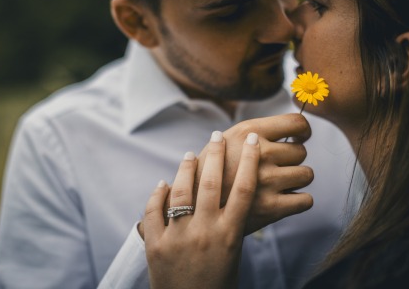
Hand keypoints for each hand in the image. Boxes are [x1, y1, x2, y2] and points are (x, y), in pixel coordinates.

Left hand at [144, 131, 259, 288]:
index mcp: (229, 235)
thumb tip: (234, 199)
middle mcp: (205, 231)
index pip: (245, 189)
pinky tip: (163, 182)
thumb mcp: (233, 256)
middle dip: (217, 154)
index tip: (254, 141)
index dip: (250, 161)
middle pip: (214, 182)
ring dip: (187, 168)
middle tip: (219, 135)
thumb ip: (232, 227)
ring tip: (192, 153)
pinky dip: (158, 193)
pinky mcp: (156, 244)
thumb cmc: (217, 285)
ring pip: (182, 191)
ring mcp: (178, 236)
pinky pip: (154, 210)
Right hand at [197, 113, 313, 233]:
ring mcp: (266, 181)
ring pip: (306, 174)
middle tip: (275, 167)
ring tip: (278, 183)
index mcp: (249, 132)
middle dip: (292, 159)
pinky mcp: (271, 208)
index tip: (299, 138)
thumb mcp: (223, 140)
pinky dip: (299, 200)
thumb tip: (294, 126)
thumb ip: (255, 132)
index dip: (303, 130)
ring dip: (296, 179)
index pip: (297, 122)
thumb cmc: (209, 171)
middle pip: (301, 151)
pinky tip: (284, 199)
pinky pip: (305, 200)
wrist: (191, 207)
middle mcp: (259, 154)